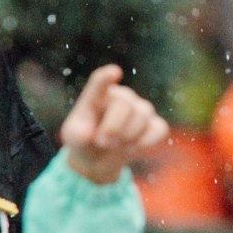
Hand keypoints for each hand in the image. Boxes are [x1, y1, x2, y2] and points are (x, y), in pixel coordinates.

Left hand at [60, 65, 170, 184]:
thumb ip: (79, 134)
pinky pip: (158, 129)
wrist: (98, 160)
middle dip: (114, 127)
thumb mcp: (73, 138)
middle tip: (102, 143)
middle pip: (125, 103)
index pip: (100, 82)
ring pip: (143, 114)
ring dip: (128, 137)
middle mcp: (121, 97)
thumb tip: (92, 134)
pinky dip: (146, 143)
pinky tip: (132, 148)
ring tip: (116, 147)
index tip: (114, 73)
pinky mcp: (155, 125)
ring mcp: (140, 109)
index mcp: (97, 96)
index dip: (106, 78)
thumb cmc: (84, 141)